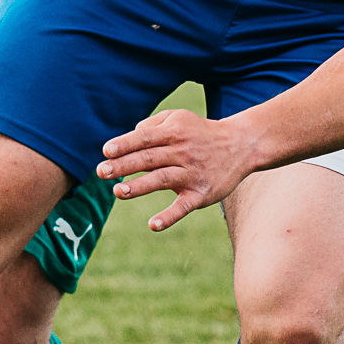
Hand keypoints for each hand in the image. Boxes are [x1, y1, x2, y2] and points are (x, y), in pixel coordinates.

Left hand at [96, 108, 264, 231]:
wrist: (241, 145)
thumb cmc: (201, 132)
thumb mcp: (179, 118)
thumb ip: (152, 125)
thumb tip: (127, 140)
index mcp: (173, 133)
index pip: (145, 138)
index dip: (125, 145)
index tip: (106, 152)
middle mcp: (182, 152)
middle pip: (149, 159)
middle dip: (124, 166)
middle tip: (102, 172)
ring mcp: (192, 174)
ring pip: (162, 180)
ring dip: (139, 187)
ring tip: (118, 192)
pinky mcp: (201, 194)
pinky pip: (184, 206)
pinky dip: (169, 216)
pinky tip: (153, 225)